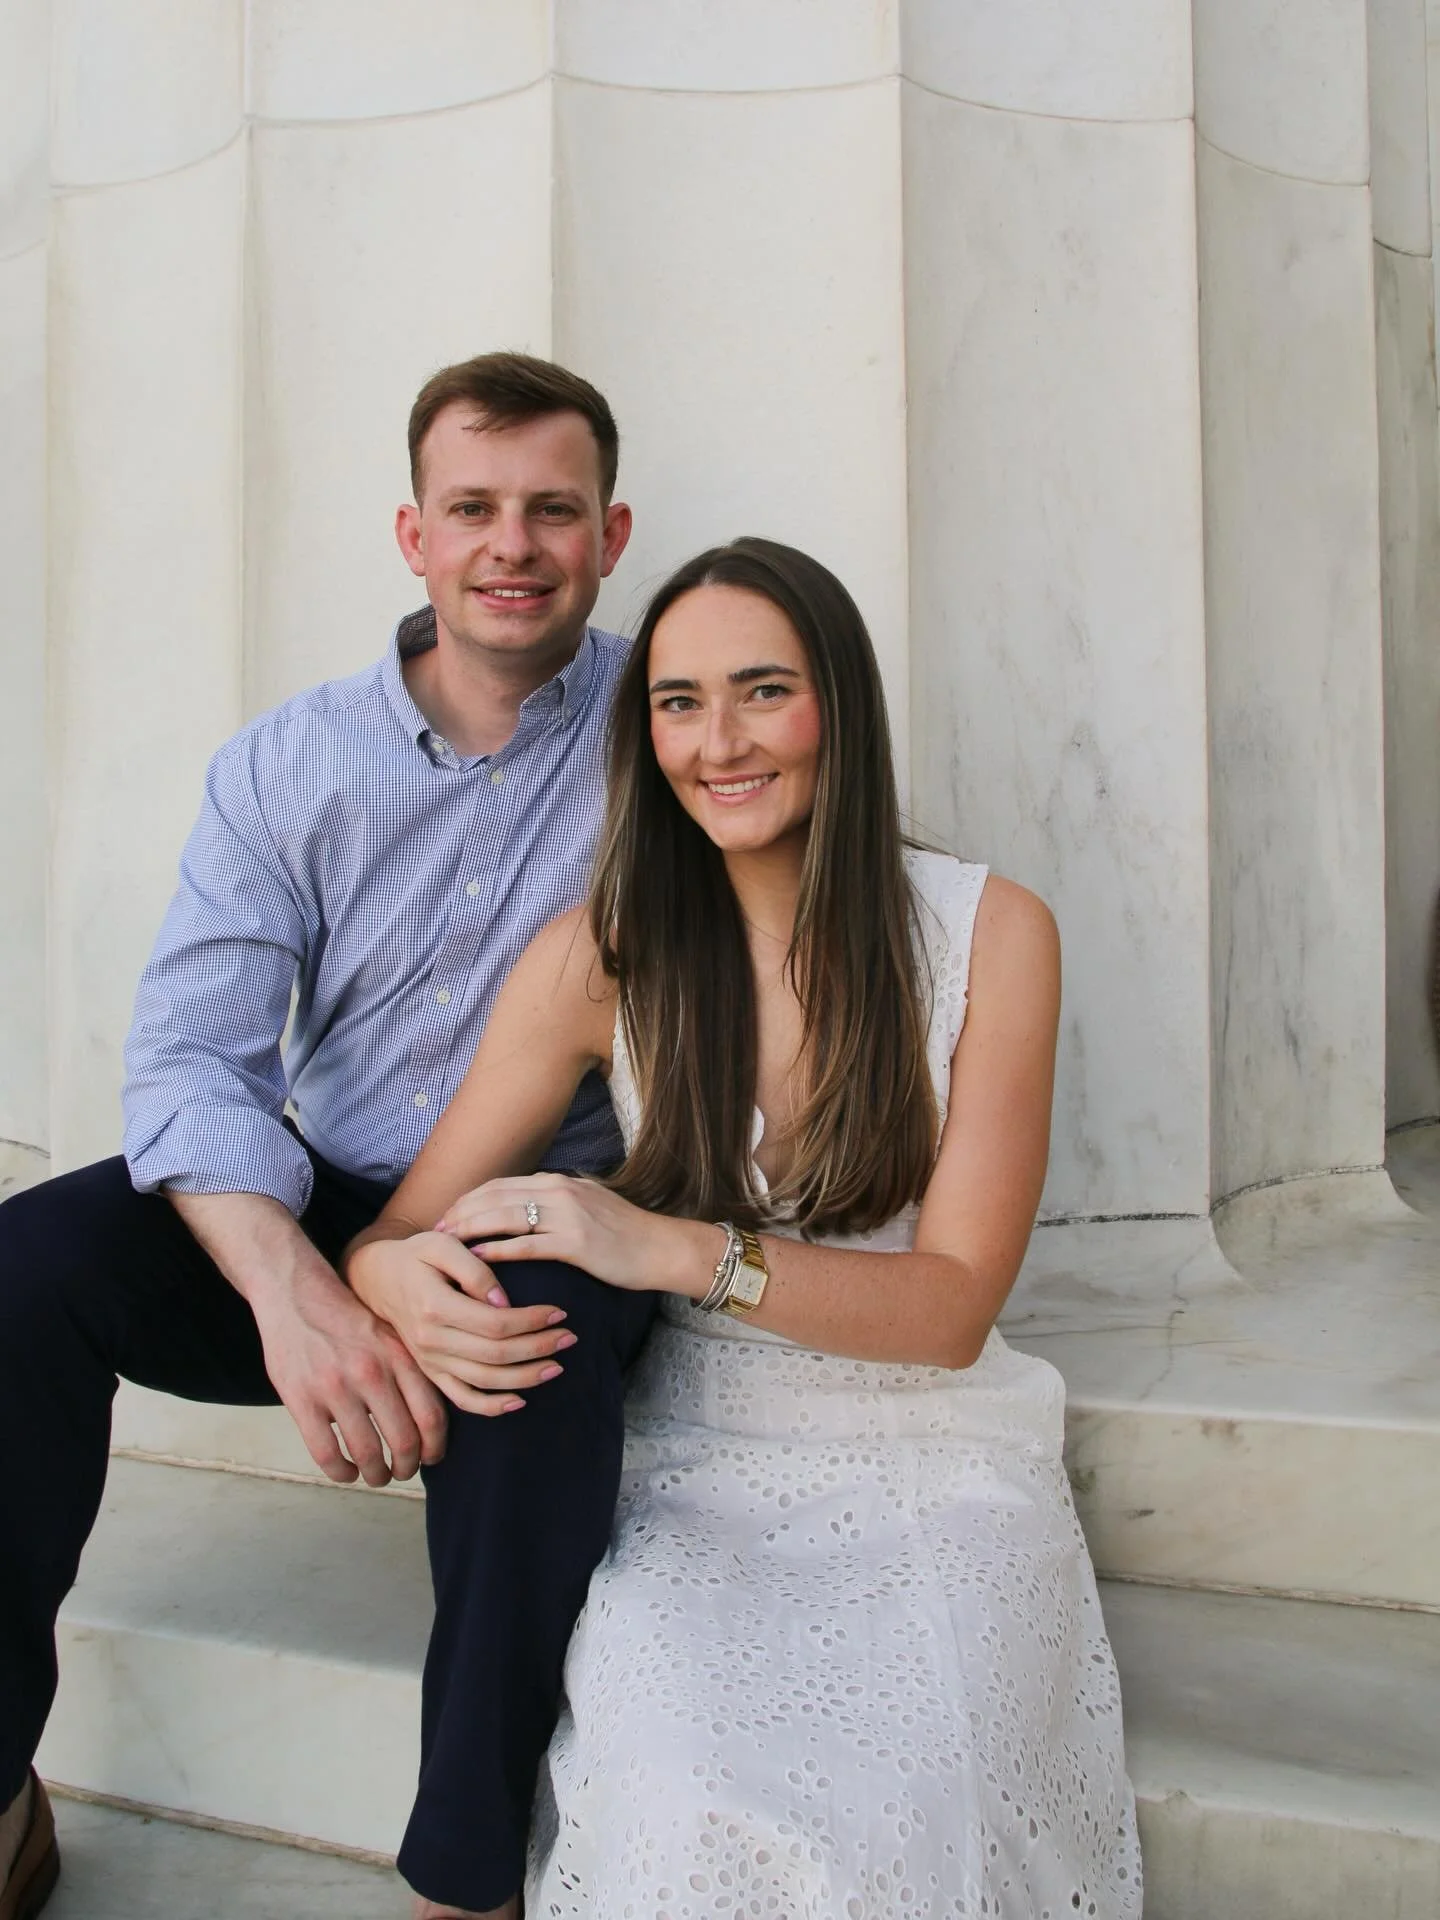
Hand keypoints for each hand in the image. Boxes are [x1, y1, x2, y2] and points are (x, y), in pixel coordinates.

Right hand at [167, 1187, 449, 1491]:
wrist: (295, 1292)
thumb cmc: (347, 1319)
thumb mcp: (388, 1335)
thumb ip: (408, 1371)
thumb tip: (431, 1422)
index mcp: (398, 1356)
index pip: (431, 1415)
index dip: (435, 1447)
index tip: (431, 1458)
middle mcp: (371, 1372)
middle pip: (404, 1441)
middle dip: (407, 1467)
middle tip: (403, 1472)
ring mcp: (335, 1387)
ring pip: (367, 1453)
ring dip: (376, 1474)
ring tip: (376, 1475)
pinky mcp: (301, 1399)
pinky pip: (327, 1453)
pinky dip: (341, 1472)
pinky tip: (346, 1471)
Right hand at [346, 1231, 579, 1414]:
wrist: (377, 1278)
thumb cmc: (416, 1255)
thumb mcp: (441, 1243)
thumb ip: (474, 1268)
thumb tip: (503, 1300)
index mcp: (435, 1307)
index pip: (495, 1323)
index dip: (532, 1320)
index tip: (560, 1311)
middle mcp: (431, 1340)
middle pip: (496, 1355)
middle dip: (539, 1348)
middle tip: (570, 1337)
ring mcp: (430, 1361)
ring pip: (485, 1381)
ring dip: (526, 1377)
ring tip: (557, 1365)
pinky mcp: (430, 1373)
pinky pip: (462, 1400)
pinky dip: (492, 1406)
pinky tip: (520, 1399)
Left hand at [435, 1172, 716, 1295]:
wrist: (662, 1247)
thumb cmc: (626, 1234)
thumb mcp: (588, 1205)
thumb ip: (557, 1202)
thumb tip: (526, 1208)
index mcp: (559, 1182)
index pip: (501, 1184)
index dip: (469, 1199)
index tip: (448, 1216)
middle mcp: (559, 1191)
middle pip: (495, 1196)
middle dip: (461, 1212)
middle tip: (435, 1230)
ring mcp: (567, 1215)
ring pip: (505, 1216)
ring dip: (470, 1229)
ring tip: (446, 1244)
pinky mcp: (575, 1243)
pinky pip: (526, 1245)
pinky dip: (497, 1251)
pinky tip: (476, 1260)